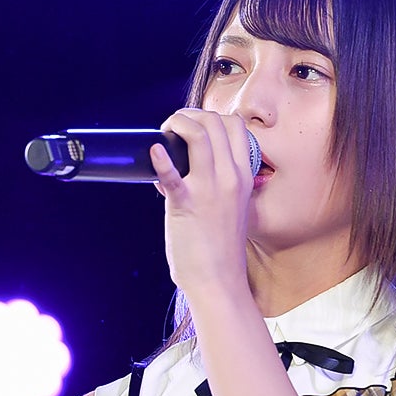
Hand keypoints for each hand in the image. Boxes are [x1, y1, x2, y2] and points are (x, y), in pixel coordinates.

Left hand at [150, 108, 253, 296]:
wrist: (219, 280)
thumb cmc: (219, 247)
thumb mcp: (227, 208)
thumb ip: (210, 185)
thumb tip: (174, 169)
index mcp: (242, 176)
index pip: (235, 126)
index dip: (211, 116)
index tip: (192, 125)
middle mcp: (229, 178)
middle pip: (216, 122)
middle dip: (190, 115)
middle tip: (172, 126)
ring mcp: (209, 190)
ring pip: (199, 135)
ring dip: (177, 123)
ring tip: (164, 132)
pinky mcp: (186, 205)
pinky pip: (173, 174)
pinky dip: (161, 159)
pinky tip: (153, 150)